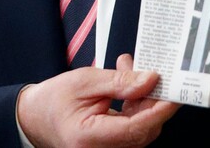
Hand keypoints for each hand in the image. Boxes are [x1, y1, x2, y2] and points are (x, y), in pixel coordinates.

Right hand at [16, 54, 178, 147]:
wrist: (35, 116)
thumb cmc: (53, 100)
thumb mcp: (85, 81)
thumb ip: (118, 82)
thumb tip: (150, 80)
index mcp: (89, 138)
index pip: (135, 128)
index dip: (159, 110)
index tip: (174, 93)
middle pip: (143, 129)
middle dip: (153, 98)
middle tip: (154, 70)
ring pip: (141, 127)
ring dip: (143, 98)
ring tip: (129, 70)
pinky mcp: (113, 145)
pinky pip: (133, 127)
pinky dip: (135, 105)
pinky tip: (127, 84)